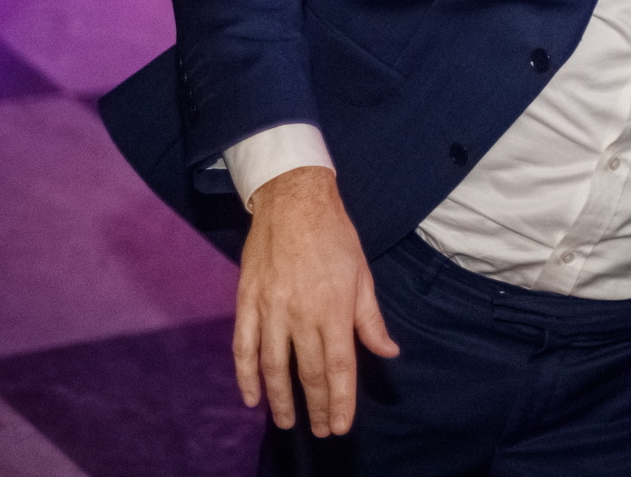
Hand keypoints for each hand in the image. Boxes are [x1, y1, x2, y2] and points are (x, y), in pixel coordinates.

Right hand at [234, 166, 397, 435]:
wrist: (294, 200)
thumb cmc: (334, 236)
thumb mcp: (362, 275)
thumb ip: (370, 319)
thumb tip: (387, 352)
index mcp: (334, 309)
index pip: (339, 367)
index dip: (340, 401)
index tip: (340, 425)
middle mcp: (301, 314)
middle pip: (308, 373)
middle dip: (316, 407)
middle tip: (321, 430)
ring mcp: (271, 309)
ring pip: (273, 367)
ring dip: (280, 400)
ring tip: (287, 422)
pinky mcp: (247, 302)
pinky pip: (243, 347)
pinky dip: (245, 375)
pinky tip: (251, 397)